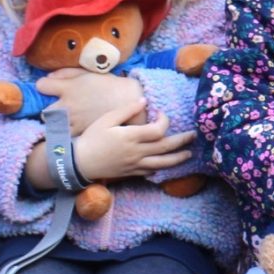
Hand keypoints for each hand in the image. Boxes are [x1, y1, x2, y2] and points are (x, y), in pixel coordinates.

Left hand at [37, 68, 146, 132]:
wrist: (128, 101)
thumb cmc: (109, 84)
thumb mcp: (87, 72)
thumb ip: (66, 73)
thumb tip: (48, 78)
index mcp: (68, 88)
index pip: (41, 86)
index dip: (44, 86)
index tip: (48, 88)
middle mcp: (67, 106)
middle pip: (44, 111)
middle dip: (48, 111)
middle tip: (56, 110)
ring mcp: (73, 121)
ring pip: (53, 126)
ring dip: (56, 125)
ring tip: (63, 123)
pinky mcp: (81, 132)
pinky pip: (66, 136)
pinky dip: (66, 134)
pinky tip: (72, 131)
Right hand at [73, 113, 193, 182]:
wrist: (79, 163)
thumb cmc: (91, 138)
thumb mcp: (106, 120)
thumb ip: (126, 110)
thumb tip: (144, 100)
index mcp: (131, 136)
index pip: (158, 130)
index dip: (165, 121)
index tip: (161, 113)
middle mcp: (137, 152)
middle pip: (166, 147)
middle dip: (182, 141)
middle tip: (194, 135)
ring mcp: (135, 165)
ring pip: (162, 163)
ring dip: (178, 159)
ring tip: (188, 154)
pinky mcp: (131, 173)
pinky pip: (151, 172)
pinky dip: (162, 169)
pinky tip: (168, 166)